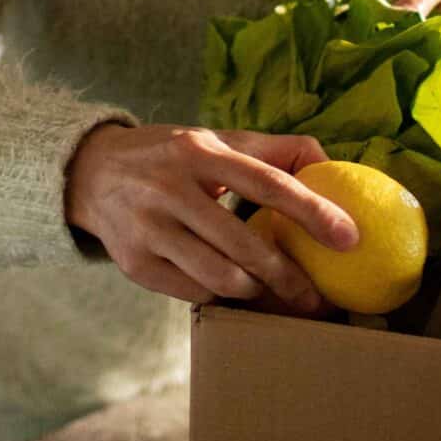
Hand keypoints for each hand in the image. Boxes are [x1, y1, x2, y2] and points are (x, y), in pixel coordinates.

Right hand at [62, 123, 358, 310]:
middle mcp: (170, 189)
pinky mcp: (136, 264)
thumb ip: (270, 149)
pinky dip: (223, 297)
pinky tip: (238, 294)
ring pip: (220, 278)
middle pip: (245, 245)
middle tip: (319, 300)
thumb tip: (329, 158)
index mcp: (200, 152)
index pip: (267, 183)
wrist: (91, 174)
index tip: (349, 237)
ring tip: (277, 295)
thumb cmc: (170, 157)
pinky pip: (194, 293)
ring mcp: (149, 230)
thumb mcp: (214, 140)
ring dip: (257, 292)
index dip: (312, 211)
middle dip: (290, 277)